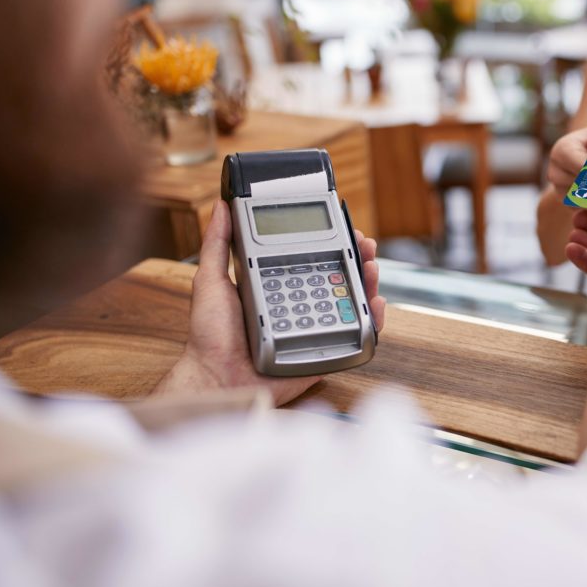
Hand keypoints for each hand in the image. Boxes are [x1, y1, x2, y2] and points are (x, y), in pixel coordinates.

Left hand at [153, 200, 386, 405]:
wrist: (217, 378)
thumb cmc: (210, 337)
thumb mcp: (211, 281)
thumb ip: (217, 244)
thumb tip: (220, 207)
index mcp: (277, 286)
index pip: (313, 259)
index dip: (332, 243)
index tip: (345, 228)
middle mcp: (299, 304)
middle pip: (338, 277)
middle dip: (357, 258)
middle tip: (365, 245)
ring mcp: (313, 328)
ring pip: (351, 302)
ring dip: (367, 283)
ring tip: (371, 267)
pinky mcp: (324, 352)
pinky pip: (354, 337)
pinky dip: (372, 321)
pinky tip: (375, 305)